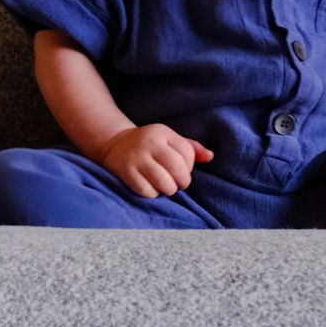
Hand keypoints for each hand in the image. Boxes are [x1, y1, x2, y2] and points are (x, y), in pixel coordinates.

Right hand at [98, 125, 215, 198]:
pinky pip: (147, 190)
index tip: (183, 169)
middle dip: (182, 181)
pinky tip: (151, 188)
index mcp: (163, 132)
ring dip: (169, 189)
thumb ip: (191, 147)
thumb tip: (211, 157)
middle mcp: (149, 143)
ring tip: (166, 187)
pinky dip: (152, 193)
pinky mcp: (125, 171)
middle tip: (178, 183)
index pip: (187, 153)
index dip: (189, 166)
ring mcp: (136, 157)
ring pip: (163, 182)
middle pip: (178, 168)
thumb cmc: (149, 144)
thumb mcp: (169, 139)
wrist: (115, 143)